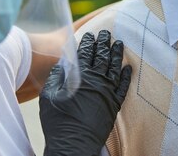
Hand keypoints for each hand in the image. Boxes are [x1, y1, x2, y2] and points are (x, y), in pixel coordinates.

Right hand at [40, 30, 131, 155]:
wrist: (74, 144)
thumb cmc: (57, 122)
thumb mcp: (49, 96)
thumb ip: (56, 77)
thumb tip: (63, 63)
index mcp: (81, 77)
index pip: (86, 54)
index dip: (88, 43)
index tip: (90, 34)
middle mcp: (97, 82)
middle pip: (102, 57)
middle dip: (104, 43)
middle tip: (107, 32)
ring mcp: (108, 93)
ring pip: (115, 69)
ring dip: (117, 55)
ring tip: (119, 43)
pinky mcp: (114, 105)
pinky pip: (123, 87)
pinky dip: (127, 77)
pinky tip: (128, 68)